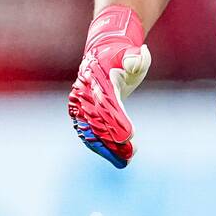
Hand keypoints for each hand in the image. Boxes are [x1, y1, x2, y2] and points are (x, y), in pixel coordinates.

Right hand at [68, 5, 150, 168]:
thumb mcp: (132, 53)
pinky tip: (117, 160)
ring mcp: (81, 106)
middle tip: (131, 154)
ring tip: (125, 162)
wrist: (103, 54)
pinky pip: (89, 135)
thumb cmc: (122, 56)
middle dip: (113, 140)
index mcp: (96, 78)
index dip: (117, 120)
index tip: (130, 135)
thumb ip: (134, 58)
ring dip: (107, 149)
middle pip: (97, 121)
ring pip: (91, 132)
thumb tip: (135, 62)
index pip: (106, 103)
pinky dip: (101, 148)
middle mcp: (84, 94)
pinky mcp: (83, 115)